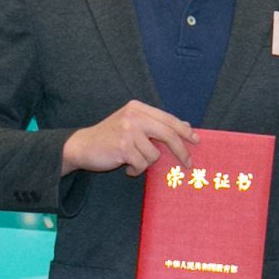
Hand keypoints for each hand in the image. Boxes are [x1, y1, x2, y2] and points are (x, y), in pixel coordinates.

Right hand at [63, 100, 195, 176]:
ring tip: (132, 161)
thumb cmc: (110, 137)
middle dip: (181, 151)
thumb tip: (185, 126)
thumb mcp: (132, 124)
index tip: (196, 140)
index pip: (168, 119)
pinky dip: (136, 170)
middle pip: (168, 134)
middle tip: (188, 164)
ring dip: (146, 163)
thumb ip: (156, 124)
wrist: (82, 146)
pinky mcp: (123, 147)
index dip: (184, 131)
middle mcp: (133, 116)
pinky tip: (126, 166)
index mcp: (137, 108)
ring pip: (154, 154)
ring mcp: (127, 131)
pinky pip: (142, 164)